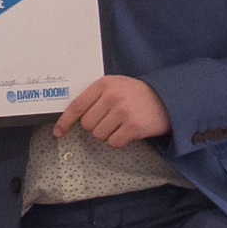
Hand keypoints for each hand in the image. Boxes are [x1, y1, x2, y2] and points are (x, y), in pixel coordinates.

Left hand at [54, 75, 170, 145]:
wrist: (168, 98)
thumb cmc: (137, 94)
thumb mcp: (116, 86)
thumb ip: (95, 97)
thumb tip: (73, 117)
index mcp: (104, 84)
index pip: (77, 105)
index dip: (65, 121)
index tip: (59, 132)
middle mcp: (112, 96)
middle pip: (87, 124)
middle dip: (96, 126)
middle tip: (111, 119)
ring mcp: (123, 111)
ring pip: (99, 135)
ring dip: (108, 134)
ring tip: (122, 123)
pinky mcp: (134, 126)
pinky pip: (114, 142)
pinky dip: (119, 141)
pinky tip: (128, 131)